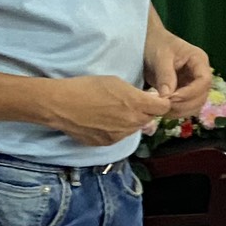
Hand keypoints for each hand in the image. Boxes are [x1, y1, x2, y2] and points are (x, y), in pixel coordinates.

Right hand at [40, 76, 170, 147]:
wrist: (62, 104)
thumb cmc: (88, 87)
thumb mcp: (116, 82)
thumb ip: (137, 94)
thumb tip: (150, 100)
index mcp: (137, 104)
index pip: (163, 108)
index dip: (160, 102)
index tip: (153, 98)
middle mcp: (132, 122)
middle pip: (149, 119)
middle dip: (145, 112)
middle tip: (131, 104)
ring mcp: (119, 135)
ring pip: (134, 129)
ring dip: (130, 121)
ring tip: (113, 111)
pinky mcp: (107, 143)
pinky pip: (119, 136)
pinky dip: (116, 129)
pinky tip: (103, 121)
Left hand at [143, 27, 215, 117]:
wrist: (149, 43)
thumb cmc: (156, 45)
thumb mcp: (160, 57)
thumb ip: (165, 76)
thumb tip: (167, 97)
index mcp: (199, 61)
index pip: (204, 81)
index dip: (190, 92)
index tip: (172, 98)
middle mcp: (200, 74)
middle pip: (202, 96)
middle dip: (184, 104)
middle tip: (164, 106)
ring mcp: (193, 85)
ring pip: (196, 105)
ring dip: (180, 111)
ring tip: (162, 109)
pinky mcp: (185, 93)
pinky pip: (186, 107)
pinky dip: (176, 112)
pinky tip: (162, 110)